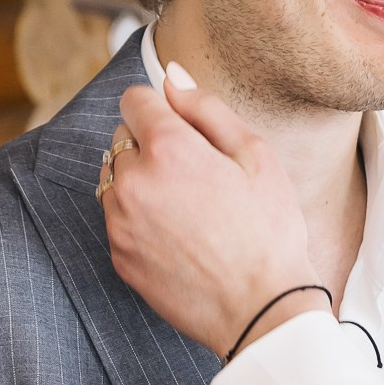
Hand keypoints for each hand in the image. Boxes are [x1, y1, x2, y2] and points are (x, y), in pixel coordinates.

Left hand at [98, 67, 318, 358]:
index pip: (134, 100)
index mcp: (168, 149)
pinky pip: (117, 219)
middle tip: (196, 175)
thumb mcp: (256, 156)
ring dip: (139, 182)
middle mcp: (134, 182)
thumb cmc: (269, 231)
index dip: (161, 108)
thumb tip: (172, 76)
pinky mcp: (119, 256)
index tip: (183, 128)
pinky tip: (177, 235)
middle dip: (151, 146)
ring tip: (185, 207)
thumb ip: (206, 108)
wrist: (262, 308)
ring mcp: (121, 222)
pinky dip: (137, 219)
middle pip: (121, 139)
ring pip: (114, 180)